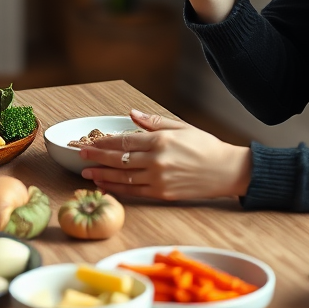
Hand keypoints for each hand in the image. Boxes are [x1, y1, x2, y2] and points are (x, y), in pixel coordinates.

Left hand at [79, 108, 251, 200]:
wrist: (227, 170)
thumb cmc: (206, 146)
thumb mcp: (180, 127)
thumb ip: (153, 122)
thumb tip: (131, 114)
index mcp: (160, 141)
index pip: (124, 142)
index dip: (104, 143)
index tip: (90, 143)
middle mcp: (157, 160)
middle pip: (119, 160)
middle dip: (97, 158)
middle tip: (81, 156)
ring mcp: (160, 179)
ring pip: (124, 178)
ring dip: (103, 176)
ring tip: (87, 174)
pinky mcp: (164, 194)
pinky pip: (136, 192)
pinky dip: (119, 189)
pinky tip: (107, 186)